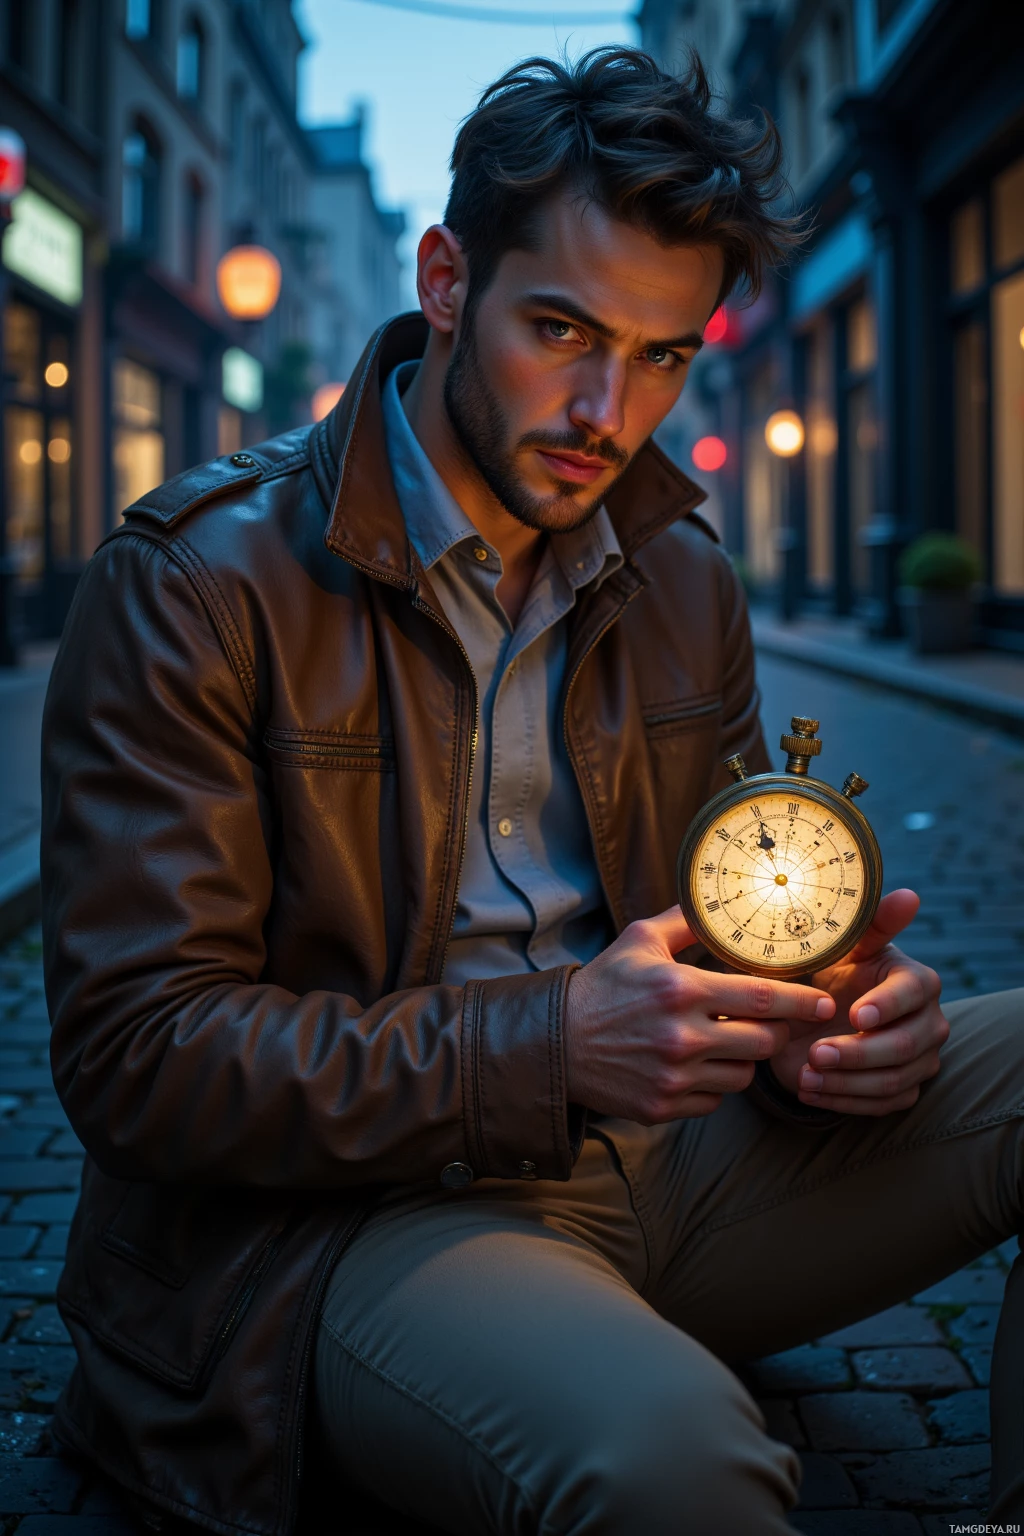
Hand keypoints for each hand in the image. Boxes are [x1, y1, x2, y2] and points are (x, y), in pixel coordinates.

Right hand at [564, 906, 835, 1122]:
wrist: (555, 1043)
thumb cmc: (601, 987)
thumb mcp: (638, 941)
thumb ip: (684, 923)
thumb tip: (719, 902)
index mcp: (681, 990)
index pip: (761, 997)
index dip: (801, 1001)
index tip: (825, 1002)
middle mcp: (682, 1036)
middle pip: (764, 1041)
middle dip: (775, 1031)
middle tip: (768, 1021)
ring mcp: (674, 1076)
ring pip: (743, 1075)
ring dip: (743, 1059)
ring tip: (723, 1042)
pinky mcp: (663, 1106)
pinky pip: (714, 1101)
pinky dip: (713, 1085)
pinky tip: (695, 1066)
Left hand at [769, 889, 948, 1114]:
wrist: (815, 1014)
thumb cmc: (834, 972)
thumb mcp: (843, 947)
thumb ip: (873, 923)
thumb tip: (909, 895)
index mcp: (917, 980)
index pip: (915, 993)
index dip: (887, 1006)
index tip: (854, 1015)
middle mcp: (929, 1021)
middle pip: (905, 1046)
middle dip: (858, 1053)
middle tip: (815, 1053)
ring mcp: (921, 1059)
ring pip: (894, 1081)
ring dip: (845, 1082)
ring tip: (805, 1075)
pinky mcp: (905, 1089)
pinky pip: (882, 1105)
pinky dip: (843, 1101)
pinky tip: (809, 1090)